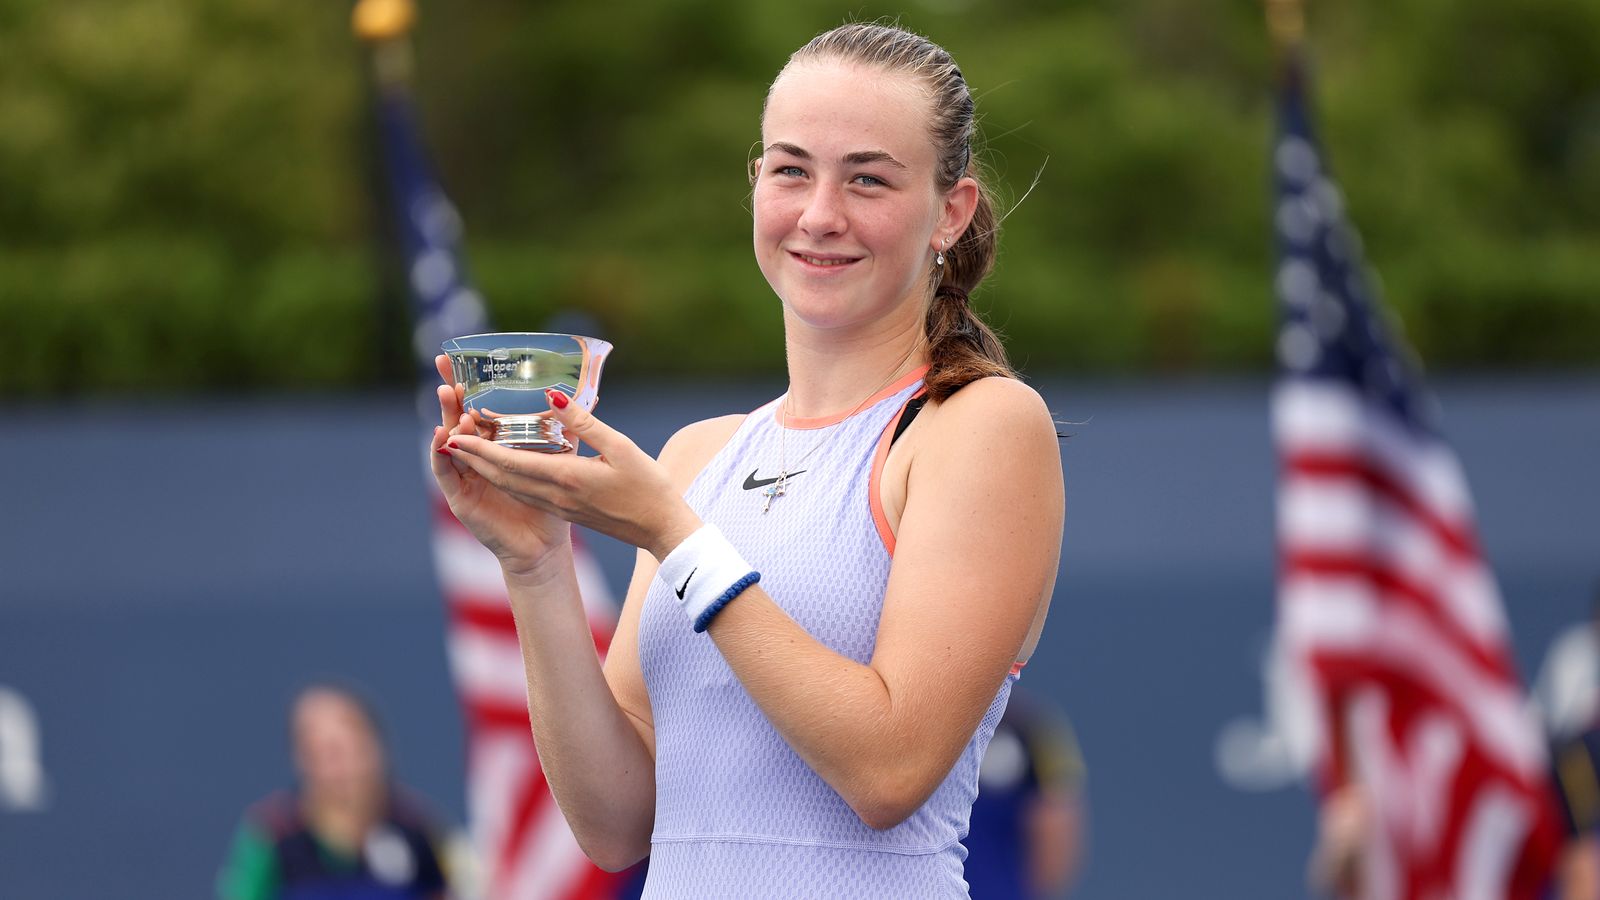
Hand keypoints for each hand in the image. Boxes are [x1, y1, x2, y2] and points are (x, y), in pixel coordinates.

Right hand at [430, 355, 572, 576]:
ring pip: (451, 441)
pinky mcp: (459, 498)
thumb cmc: (553, 505)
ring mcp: (465, 476)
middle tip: (442, 365)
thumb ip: (568, 429)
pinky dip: (441, 453)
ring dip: (447, 416)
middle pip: (458, 418)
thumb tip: (584, 396)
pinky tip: (442, 435)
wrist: (543, 548)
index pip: (480, 408)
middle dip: (450, 392)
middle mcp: (478, 458)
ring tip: (448, 394)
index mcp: (499, 446)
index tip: (462, 358)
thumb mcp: (563, 460)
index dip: (470, 386)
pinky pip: (445, 472)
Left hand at [437, 382, 702, 560]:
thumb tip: (553, 396)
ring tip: (467, 448)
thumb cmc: (648, 487)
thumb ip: (583, 423)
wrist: (661, 529)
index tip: (454, 434)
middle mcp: (555, 495)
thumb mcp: (621, 447)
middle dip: (473, 457)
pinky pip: (527, 492)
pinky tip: (504, 467)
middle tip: (449, 436)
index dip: (479, 449)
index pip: (511, 462)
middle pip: (503, 475)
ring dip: (486, 468)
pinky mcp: (566, 511)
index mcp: (566, 478)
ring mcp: (559, 506)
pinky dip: (507, 477)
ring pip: (512, 485)